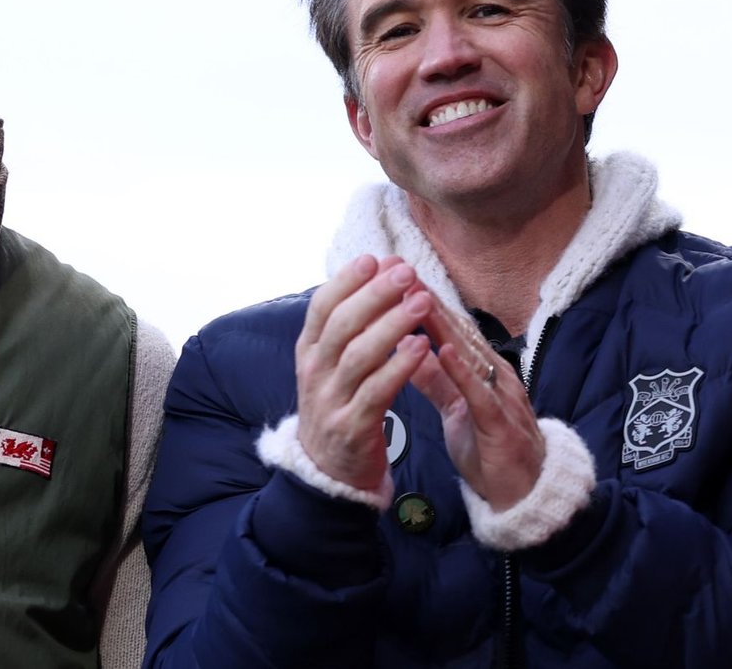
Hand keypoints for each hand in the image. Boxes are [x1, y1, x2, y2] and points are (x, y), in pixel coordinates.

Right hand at [294, 255, 434, 491]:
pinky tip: (421, 348)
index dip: (347, 280)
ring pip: (359, 355)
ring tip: (422, 302)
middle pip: (342, 325)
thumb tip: (377, 272)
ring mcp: (330, 401)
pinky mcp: (352, 428)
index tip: (375, 258)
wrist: (328, 473)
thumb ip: (351, 326)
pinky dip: (399, 368)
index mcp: (309, 351)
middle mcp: (314, 372)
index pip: (322, 306)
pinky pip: (376, 393)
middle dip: (375, 295)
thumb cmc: (340, 405)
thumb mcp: (332, 365)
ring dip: (392, 325)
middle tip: (406, 272)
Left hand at [410, 298, 545, 510]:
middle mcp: (496, 376)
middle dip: (429, 303)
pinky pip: (482, 395)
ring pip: (471, 355)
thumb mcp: (456, 409)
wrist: (525, 497)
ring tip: (417, 299)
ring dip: (444, 327)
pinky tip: (445, 352)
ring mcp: (503, 398)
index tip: (396, 278)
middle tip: (402, 273)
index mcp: (484, 371)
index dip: (424, 303)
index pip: (451, 330)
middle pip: (460, 333)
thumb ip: (435, 380)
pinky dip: (463, 372)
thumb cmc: (489, 449)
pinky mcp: (503, 426)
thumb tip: (408, 347)